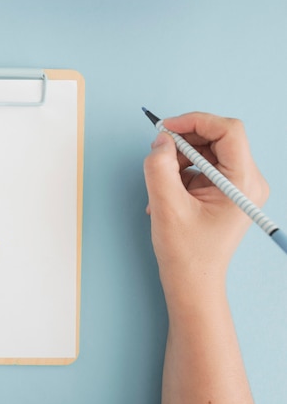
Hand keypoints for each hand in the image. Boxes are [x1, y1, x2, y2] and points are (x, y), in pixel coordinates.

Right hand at [143, 112, 268, 296]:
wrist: (192, 282)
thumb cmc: (185, 252)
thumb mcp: (165, 205)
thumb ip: (159, 167)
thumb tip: (161, 140)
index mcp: (242, 183)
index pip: (228, 131)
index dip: (195, 121)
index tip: (166, 128)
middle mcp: (247, 181)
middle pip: (217, 138)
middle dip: (183, 142)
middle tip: (157, 154)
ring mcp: (237, 186)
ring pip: (206, 151)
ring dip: (178, 159)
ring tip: (161, 184)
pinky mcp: (224, 191)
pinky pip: (202, 166)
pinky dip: (180, 172)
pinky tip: (166, 194)